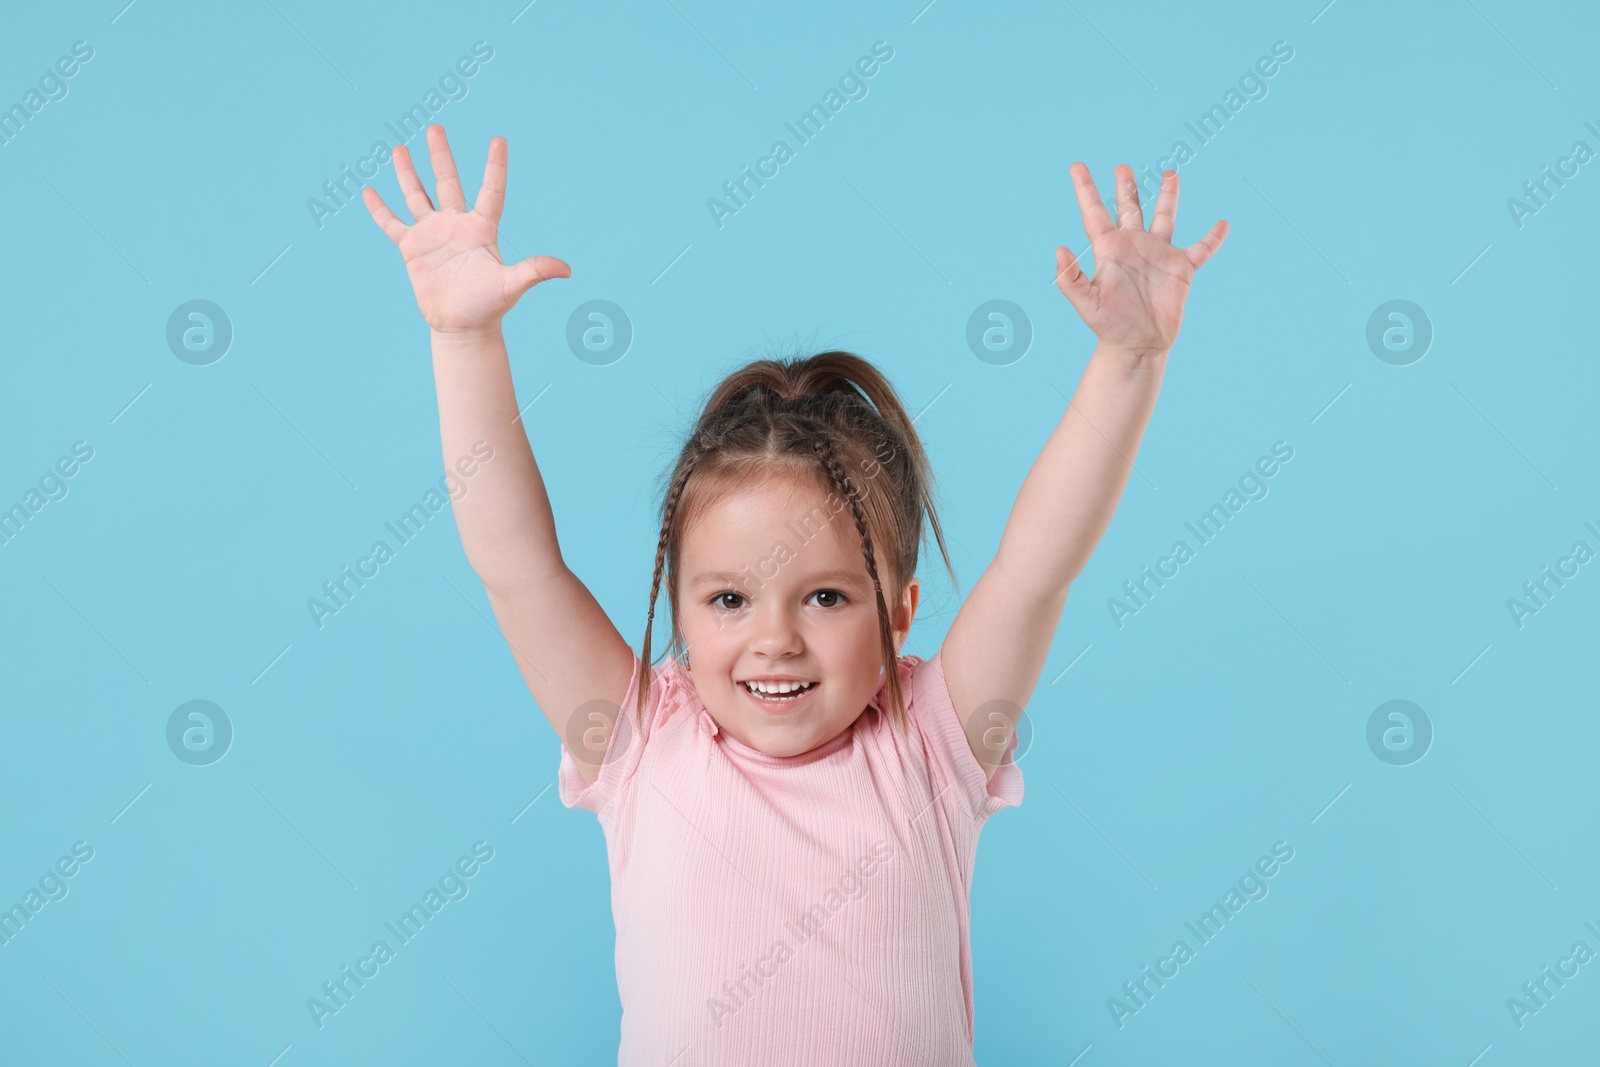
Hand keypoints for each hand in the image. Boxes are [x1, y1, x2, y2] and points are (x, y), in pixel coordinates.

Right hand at [363, 125, 569, 334]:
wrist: (462, 326)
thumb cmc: (489, 306)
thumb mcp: (511, 286)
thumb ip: (534, 271)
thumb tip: (566, 270)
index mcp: (481, 229)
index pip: (490, 191)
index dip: (495, 166)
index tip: (499, 140)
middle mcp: (456, 225)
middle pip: (447, 182)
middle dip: (440, 155)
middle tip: (436, 128)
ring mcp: (433, 234)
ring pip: (418, 195)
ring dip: (408, 173)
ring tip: (400, 148)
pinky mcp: (412, 249)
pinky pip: (392, 224)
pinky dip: (380, 209)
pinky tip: (369, 191)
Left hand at [1054, 163, 1227, 359]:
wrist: (1137, 346)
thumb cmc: (1109, 326)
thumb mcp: (1087, 303)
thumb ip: (1071, 278)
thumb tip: (1059, 249)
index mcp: (1108, 250)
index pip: (1095, 213)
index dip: (1086, 189)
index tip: (1077, 166)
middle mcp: (1133, 246)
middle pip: (1130, 208)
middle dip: (1126, 187)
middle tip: (1122, 167)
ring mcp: (1158, 255)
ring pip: (1165, 217)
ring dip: (1168, 197)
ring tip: (1170, 173)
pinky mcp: (1182, 269)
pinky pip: (1201, 249)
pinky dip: (1213, 238)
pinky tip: (1223, 224)